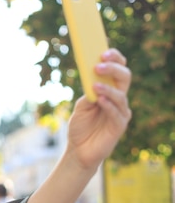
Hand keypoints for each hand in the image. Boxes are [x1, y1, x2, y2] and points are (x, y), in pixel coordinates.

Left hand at [67, 48, 131, 168]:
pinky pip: (117, 113)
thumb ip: (88, 93)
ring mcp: (120, 112)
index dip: (114, 59)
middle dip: (113, 69)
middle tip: (99, 65)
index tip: (104, 52)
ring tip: (95, 85)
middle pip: (124, 78)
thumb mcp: (80, 107)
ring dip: (108, 88)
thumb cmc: (80, 127)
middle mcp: (118, 99)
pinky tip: (99, 100)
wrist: (78, 150)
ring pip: (121, 95)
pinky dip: (108, 105)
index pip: (118, 70)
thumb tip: (92, 78)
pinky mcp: (119, 126)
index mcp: (109, 90)